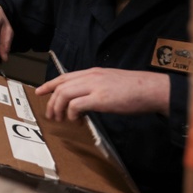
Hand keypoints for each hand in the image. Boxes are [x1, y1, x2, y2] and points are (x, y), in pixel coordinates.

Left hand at [35, 68, 170, 121]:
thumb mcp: (111, 82)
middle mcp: (91, 76)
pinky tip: (77, 120)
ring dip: (58, 108)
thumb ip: (96, 87)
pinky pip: (75, 105)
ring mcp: (95, 86)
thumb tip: (85, 100)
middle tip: (50, 114)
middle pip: (61, 86)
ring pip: (64, 94)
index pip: (65, 76)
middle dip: (51, 101)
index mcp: (93, 72)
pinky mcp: (100, 98)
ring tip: (61, 120)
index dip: (49, 84)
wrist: (152, 89)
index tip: (40, 91)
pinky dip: (71, 114)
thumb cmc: (135, 89)